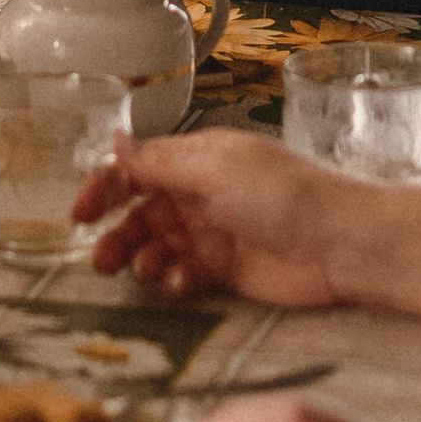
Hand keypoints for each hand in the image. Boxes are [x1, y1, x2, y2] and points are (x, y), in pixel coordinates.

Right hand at [78, 130, 346, 307]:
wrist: (341, 245)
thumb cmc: (282, 196)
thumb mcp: (215, 170)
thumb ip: (160, 162)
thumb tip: (114, 140)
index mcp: (197, 159)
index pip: (136, 169)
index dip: (104, 188)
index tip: (79, 215)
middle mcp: (200, 194)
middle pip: (140, 213)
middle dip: (118, 235)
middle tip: (102, 261)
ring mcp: (213, 234)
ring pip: (157, 247)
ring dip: (143, 260)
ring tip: (148, 271)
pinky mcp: (225, 272)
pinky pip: (183, 276)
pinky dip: (175, 281)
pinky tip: (184, 282)